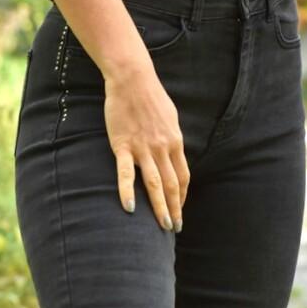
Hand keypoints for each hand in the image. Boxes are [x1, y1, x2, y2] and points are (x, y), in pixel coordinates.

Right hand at [104, 66, 189, 232]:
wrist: (132, 79)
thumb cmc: (151, 95)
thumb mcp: (170, 116)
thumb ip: (172, 137)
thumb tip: (175, 152)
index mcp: (175, 141)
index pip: (183, 176)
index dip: (183, 196)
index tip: (180, 210)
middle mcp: (162, 148)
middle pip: (172, 185)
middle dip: (175, 209)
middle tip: (174, 229)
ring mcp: (143, 148)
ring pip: (154, 184)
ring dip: (159, 207)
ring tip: (162, 227)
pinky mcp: (123, 145)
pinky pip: (126, 173)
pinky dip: (127, 191)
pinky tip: (129, 209)